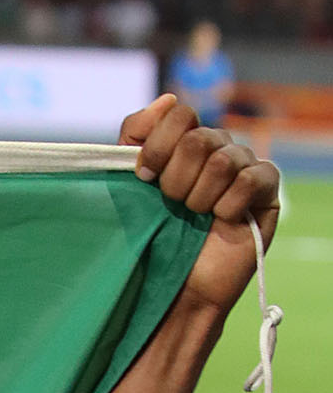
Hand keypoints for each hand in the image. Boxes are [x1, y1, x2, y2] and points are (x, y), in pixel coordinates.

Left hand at [120, 95, 280, 314]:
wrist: (173, 292)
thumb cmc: (149, 243)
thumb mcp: (127, 189)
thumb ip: (134, 138)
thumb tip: (168, 100)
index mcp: (182, 143)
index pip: (177, 113)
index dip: (157, 145)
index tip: (143, 178)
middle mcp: (215, 148)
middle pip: (198, 137)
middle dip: (176, 179)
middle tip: (172, 206)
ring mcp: (243, 165)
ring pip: (223, 158)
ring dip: (200, 196)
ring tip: (196, 218)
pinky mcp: (265, 189)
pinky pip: (250, 178)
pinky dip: (229, 204)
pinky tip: (223, 221)